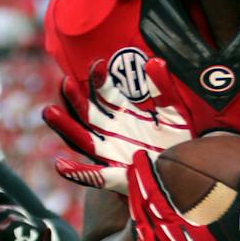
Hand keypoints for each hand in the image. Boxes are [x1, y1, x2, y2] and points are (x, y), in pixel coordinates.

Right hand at [42, 57, 192, 194]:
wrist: (189, 171)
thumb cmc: (178, 141)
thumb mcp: (174, 112)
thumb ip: (163, 89)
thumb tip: (154, 61)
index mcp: (123, 115)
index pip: (104, 94)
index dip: (99, 80)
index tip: (99, 64)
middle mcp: (111, 133)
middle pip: (86, 114)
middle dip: (75, 98)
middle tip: (67, 81)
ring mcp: (111, 155)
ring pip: (82, 140)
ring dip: (66, 127)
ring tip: (50, 111)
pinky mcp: (118, 179)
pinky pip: (94, 176)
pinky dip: (78, 173)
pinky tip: (61, 165)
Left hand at [124, 152, 239, 240]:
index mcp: (174, 229)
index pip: (151, 195)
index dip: (144, 175)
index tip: (138, 157)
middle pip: (140, 210)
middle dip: (137, 188)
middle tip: (135, 169)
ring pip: (139, 229)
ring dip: (138, 210)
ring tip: (138, 194)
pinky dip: (143, 233)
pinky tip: (146, 227)